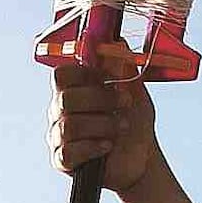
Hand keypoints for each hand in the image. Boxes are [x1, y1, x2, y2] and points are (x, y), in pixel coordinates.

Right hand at [50, 55, 156, 193]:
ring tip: (121, 126)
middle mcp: (60, 112)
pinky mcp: (62, 162)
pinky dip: (93, 146)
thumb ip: (124, 67)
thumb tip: (116, 40)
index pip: (61, 75)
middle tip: (124, 103)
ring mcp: (58, 138)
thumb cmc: (134, 123)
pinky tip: (108, 146)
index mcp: (73, 91)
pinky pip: (68, 152)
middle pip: (66, 98)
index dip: (86, 74)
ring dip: (102, 124)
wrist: (142, 158)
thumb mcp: (135, 91)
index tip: (110, 78)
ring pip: (69, 125)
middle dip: (100, 99)